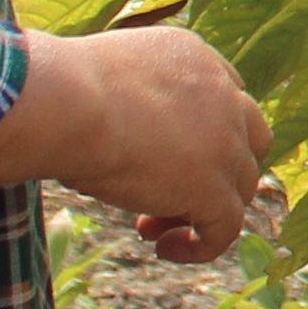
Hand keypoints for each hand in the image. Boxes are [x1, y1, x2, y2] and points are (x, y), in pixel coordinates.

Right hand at [49, 28, 269, 264]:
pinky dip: (204, 246)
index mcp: (194, 58)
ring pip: (238, 187)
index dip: (200, 137)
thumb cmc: (62, 90)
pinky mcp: (213, 187)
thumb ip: (128, 96)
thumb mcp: (107, 78)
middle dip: (213, 172)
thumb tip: (112, 127)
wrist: (68, 103)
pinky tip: (165, 250)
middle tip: (162, 195)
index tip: (160, 159)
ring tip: (148, 228)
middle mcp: (222, 95)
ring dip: (199, 211)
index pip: (222, 101)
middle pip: (246, 143)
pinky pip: (226, 228)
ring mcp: (225, 142)